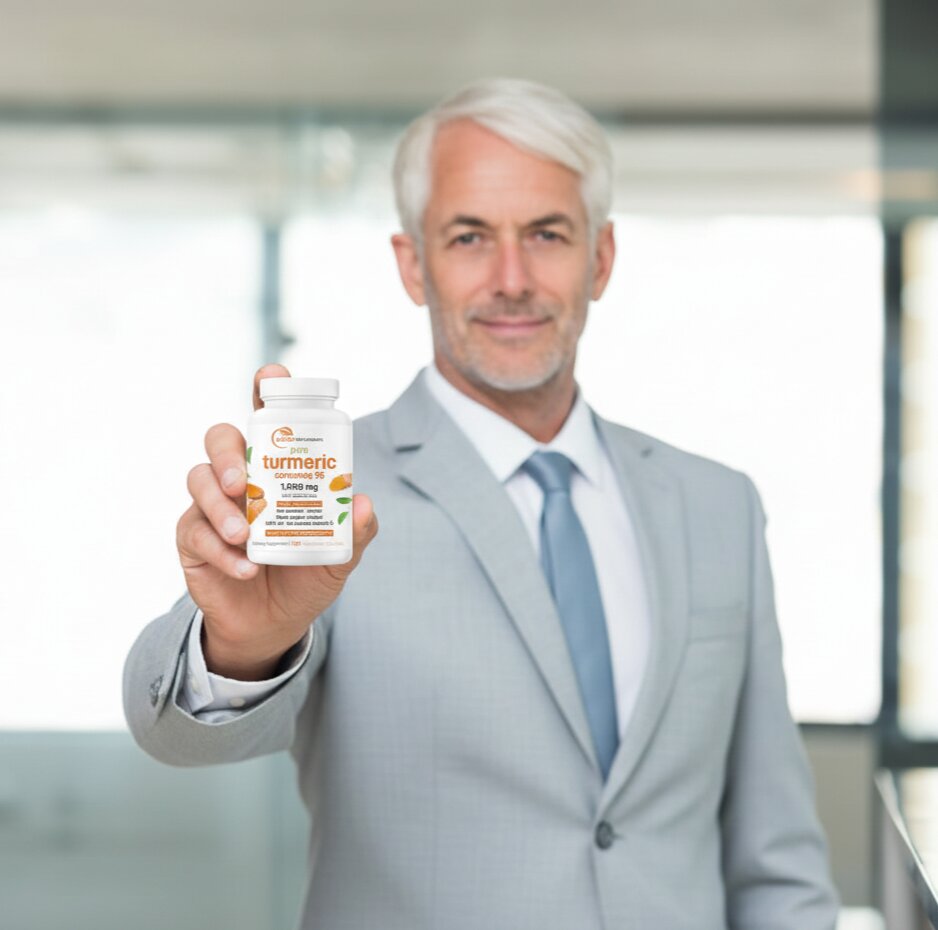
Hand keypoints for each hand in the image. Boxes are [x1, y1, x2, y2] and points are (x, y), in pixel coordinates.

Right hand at [176, 363, 377, 679]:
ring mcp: (211, 505)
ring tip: (243, 534)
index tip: (271, 376)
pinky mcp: (192, 539)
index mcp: (276, 467)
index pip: (265, 418)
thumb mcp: (340, 556)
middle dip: (228, 454)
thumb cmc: (306, 574)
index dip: (265, 391)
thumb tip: (362, 503)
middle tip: (244, 483)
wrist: (275, 623)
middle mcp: (240, 477)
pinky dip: (222, 551)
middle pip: (220, 439)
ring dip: (219, 507)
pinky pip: (195, 532)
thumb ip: (355, 532)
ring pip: (198, 480)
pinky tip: (245, 568)